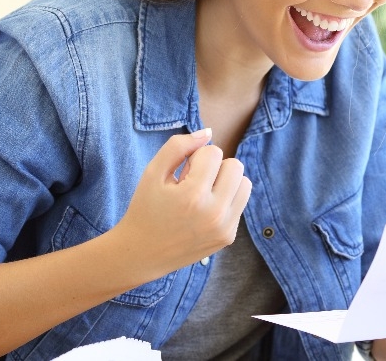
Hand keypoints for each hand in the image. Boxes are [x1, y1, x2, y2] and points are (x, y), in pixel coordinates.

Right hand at [113, 129, 251, 279]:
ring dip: (225, 182)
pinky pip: (239, 203)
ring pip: (244, 183)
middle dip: (215, 167)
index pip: (214, 152)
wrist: (141, 253)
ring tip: (201, 193)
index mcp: (193, 195)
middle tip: (193, 182)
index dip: (195, 158)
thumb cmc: (145, 208)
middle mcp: (214, 213)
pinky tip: (203, 211)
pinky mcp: (228, 237)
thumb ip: (178, 146)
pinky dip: (224, 201)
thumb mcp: (153, 172)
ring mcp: (224, 227)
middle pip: (235, 165)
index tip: (181, 174)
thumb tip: (207, 133)